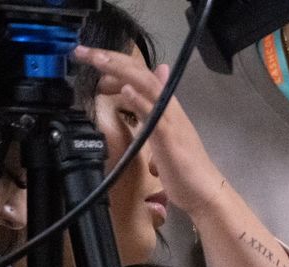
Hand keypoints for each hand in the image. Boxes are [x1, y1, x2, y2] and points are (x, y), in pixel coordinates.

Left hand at [74, 46, 226, 217]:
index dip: (115, 63)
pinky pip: (154, 115)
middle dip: (110, 59)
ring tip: (98, 60)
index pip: (140, 75)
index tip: (90, 59)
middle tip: (83, 52)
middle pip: (140, 73)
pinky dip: (140, 101)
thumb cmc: (184, 170)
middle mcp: (169, 109)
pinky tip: (126, 91)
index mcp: (165, 108)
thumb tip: (135, 95)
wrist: (205, 192)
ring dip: (121, 70)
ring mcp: (170, 121)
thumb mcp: (161, 136)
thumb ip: (147, 114)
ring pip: (147, 86)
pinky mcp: (169, 138)